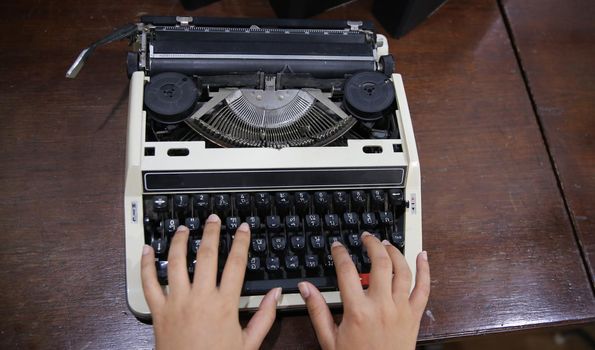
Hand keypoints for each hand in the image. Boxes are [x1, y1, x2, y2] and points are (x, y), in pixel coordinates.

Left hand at [140, 214, 280, 349]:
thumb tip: (276, 293)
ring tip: (183, 228)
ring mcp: (176, 303)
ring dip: (179, 241)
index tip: (242, 228)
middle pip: (205, 255)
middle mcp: (200, 298)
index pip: (235, 264)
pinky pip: (149, 283)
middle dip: (210, 233)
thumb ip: (264, 316)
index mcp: (224, 304)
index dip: (240, 242)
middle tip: (212, 219)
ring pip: (176, 262)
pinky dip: (146, 265)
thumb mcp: (249, 343)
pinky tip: (147, 250)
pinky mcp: (158, 312)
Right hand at [298, 232, 429, 349]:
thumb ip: (318, 310)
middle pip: (380, 263)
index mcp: (358, 310)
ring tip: (386, 244)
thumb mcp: (329, 339)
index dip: (340, 253)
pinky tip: (422, 255)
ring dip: (395, 252)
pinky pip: (424, 288)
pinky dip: (425, 270)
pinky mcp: (414, 316)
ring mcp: (401, 309)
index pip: (347, 271)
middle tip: (366, 237)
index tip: (337, 246)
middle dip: (372, 244)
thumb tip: (306, 288)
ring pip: (402, 270)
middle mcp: (381, 306)